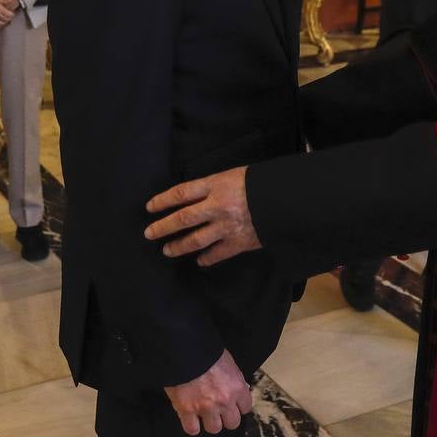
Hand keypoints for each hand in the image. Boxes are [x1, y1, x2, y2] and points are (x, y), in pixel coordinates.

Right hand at [0, 0, 14, 27]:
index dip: (12, 15)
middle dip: (9, 19)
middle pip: (5, 19)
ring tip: (6, 21)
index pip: (9, 14)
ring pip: (0, 23)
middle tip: (10, 18)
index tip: (12, 14)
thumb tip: (11, 1)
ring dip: (4, 23)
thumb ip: (4, 1)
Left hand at [145, 166, 260, 265]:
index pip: (181, 193)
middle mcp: (217, 206)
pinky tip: (200, 261)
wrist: (287, 200)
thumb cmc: (262, 183)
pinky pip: (217, 254)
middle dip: (163, 227)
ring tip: (167, 250)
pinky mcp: (239, 242)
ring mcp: (227, 226)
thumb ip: (215, 186)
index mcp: (216, 185)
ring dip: (179, 246)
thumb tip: (195, 196)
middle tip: (149, 234)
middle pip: (183, 218)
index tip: (149, 207)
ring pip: (196, 239)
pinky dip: (207, 258)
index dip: (162, 200)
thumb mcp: (236, 175)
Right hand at [164, 349, 253, 435]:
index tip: (234, 405)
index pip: (246, 408)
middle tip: (219, 411)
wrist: (185, 350)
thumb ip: (234, 379)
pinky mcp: (186, 410)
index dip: (239, 407)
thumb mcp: (229, 362)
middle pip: (232, 423)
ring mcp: (205, 408)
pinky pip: (192, 429)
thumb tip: (238, 390)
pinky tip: (191, 418)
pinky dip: (192, 425)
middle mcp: (224, 401)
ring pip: (214, 428)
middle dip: (226, 418)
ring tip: (204, 413)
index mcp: (237, 387)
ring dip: (209, 422)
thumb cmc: (208, 352)